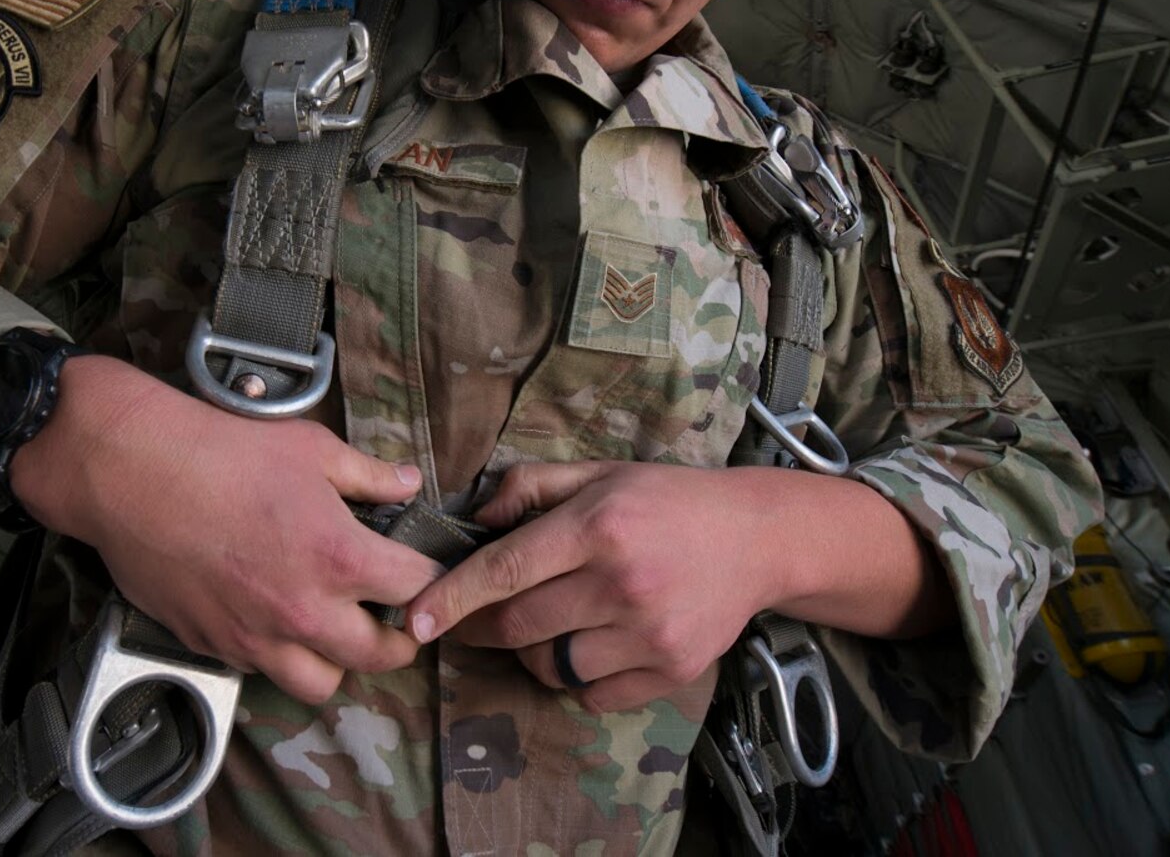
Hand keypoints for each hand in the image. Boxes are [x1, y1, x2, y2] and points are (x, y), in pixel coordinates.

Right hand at [11, 355, 438, 704]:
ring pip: (322, 684)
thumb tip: (407, 483)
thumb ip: (367, 475)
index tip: (427, 571)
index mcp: (339, 556)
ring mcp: (255, 636)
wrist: (130, 470)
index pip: (416, 589)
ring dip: (337, 660)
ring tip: (332, 628)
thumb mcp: (309, 447)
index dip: (431, 578)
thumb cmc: (219, 450)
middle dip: (400, 637)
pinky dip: (278, 655)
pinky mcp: (213, 644)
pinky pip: (262, 671)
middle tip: (394, 615)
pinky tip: (272, 619)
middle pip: (381, 655)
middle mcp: (304, 610)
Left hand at [405, 461, 783, 712]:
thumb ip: (530, 486)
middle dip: (480, 628)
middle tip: (472, 620)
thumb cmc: (667, 500)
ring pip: (551, 667)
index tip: (412, 621)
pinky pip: (592, 694)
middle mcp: (621, 583)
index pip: (504, 571)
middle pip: (518, 626)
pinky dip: (578, 678)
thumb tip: (475, 517)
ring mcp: (648, 634)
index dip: (450, 599)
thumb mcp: (599, 473)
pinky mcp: (671, 670)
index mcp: (597, 527)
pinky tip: (594, 643)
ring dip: (534, 652)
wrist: (757, 538)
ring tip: (555, 619)